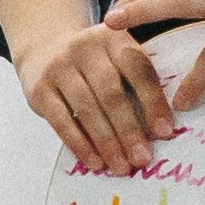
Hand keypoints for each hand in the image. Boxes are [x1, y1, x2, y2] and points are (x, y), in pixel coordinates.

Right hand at [10, 15, 180, 176]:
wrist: (45, 44)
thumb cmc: (94, 62)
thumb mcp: (117, 57)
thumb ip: (138, 82)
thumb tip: (161, 130)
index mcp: (114, 38)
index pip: (138, 70)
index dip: (153, 103)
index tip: (165, 133)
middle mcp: (85, 48)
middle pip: (111, 93)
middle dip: (129, 129)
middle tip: (142, 158)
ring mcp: (59, 67)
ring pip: (87, 109)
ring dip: (107, 143)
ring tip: (121, 166)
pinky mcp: (39, 88)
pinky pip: (61, 121)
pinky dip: (80, 145)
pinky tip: (95, 161)